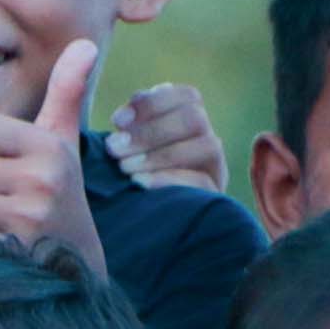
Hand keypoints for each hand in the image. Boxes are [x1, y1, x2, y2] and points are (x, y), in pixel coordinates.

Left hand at [0, 42, 105, 263]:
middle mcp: (41, 179)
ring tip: (5, 219)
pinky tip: (3, 243)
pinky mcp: (10, 250)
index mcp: (49, 146)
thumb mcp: (64, 141)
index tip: (6, 162)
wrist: (76, 262)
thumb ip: (66, 93)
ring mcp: (27, 217)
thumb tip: (86, 43)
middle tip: (6, 197)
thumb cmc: (59, 190)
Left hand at [106, 81, 224, 194]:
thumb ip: (128, 127)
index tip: (118, 120)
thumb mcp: (125, 149)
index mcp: (189, 120)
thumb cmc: (127, 178)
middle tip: (114, 148)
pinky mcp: (214, 195)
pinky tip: (140, 184)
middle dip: (150, 131)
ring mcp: (215, 168)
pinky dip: (168, 179)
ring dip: (159, 155)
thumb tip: (123, 117)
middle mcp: (207, 139)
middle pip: (194, 118)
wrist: (140, 233)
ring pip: (206, 145)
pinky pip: (202, 181)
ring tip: (123, 168)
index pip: (187, 96)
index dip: (153, 103)